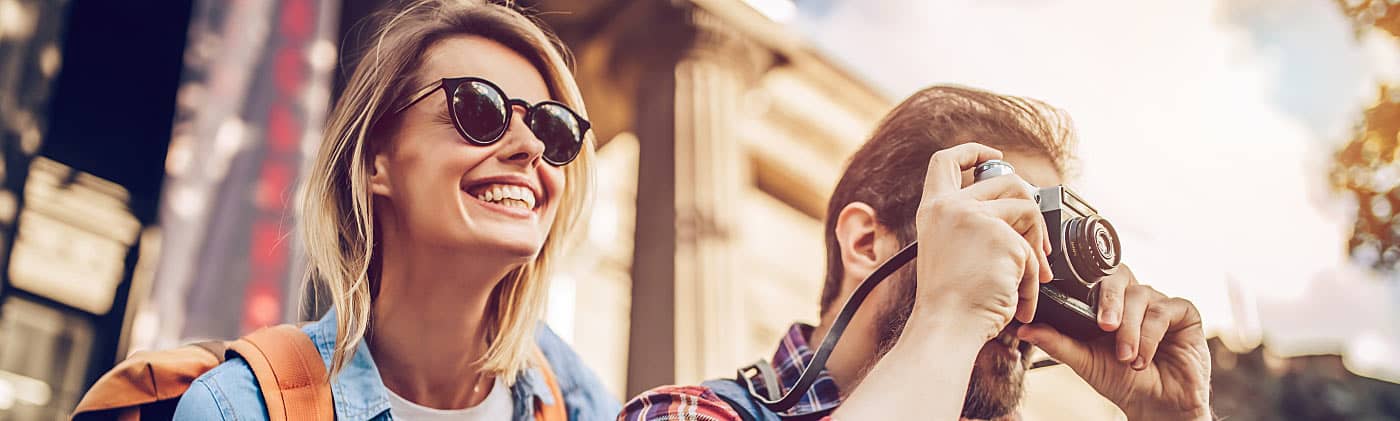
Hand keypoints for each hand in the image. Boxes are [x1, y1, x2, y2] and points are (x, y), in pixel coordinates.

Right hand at [910, 143, 1052, 341]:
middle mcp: (952, 207)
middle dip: (1030, 210)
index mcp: (933, 209)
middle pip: (1006, 180)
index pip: (947, 160)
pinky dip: (1033, 279)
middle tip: (1036, 243)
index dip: (972, 150)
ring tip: (1031, 277)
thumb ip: (971, 223)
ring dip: (1036, 246)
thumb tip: (1017, 208)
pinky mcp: (1003, 237)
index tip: (993, 155)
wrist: (948, 327)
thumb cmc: (950, 301)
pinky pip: (1034, 251)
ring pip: (1028, 210)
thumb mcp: (950, 249)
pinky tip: (1021, 298)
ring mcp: (977, 218)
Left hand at [1016, 265, 1211, 420]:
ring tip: (1126, 357)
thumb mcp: (1083, 360)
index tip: (1071, 302)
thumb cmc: (1121, 380)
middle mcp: (1134, 297)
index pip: (1096, 277)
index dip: (1085, 283)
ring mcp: (1159, 302)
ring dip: (1131, 329)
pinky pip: (1165, 311)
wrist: (1156, 405)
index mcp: (1109, 302)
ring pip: (1141, 296)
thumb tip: (1023, 329)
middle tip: (1104, 327)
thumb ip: (1055, 342)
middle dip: (1109, 301)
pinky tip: (1143, 358)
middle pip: (1119, 276)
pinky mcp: (1184, 313)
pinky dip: (1151, 335)